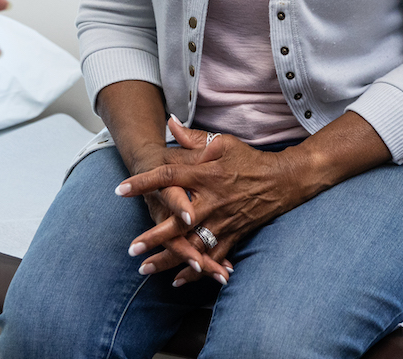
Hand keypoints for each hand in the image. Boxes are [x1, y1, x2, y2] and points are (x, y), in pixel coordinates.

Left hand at [117, 116, 301, 286]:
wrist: (282, 181)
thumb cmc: (249, 160)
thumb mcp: (223, 143)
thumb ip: (193, 137)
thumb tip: (169, 122)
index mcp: (206, 175)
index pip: (169, 177)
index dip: (144, 183)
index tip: (120, 190)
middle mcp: (212, 201)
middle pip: (179, 221)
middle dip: (155, 236)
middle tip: (132, 247)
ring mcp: (223, 222)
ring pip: (192, 245)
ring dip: (168, 259)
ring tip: (144, 268)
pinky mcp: (233, 236)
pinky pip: (212, 257)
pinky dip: (196, 271)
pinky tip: (176, 281)